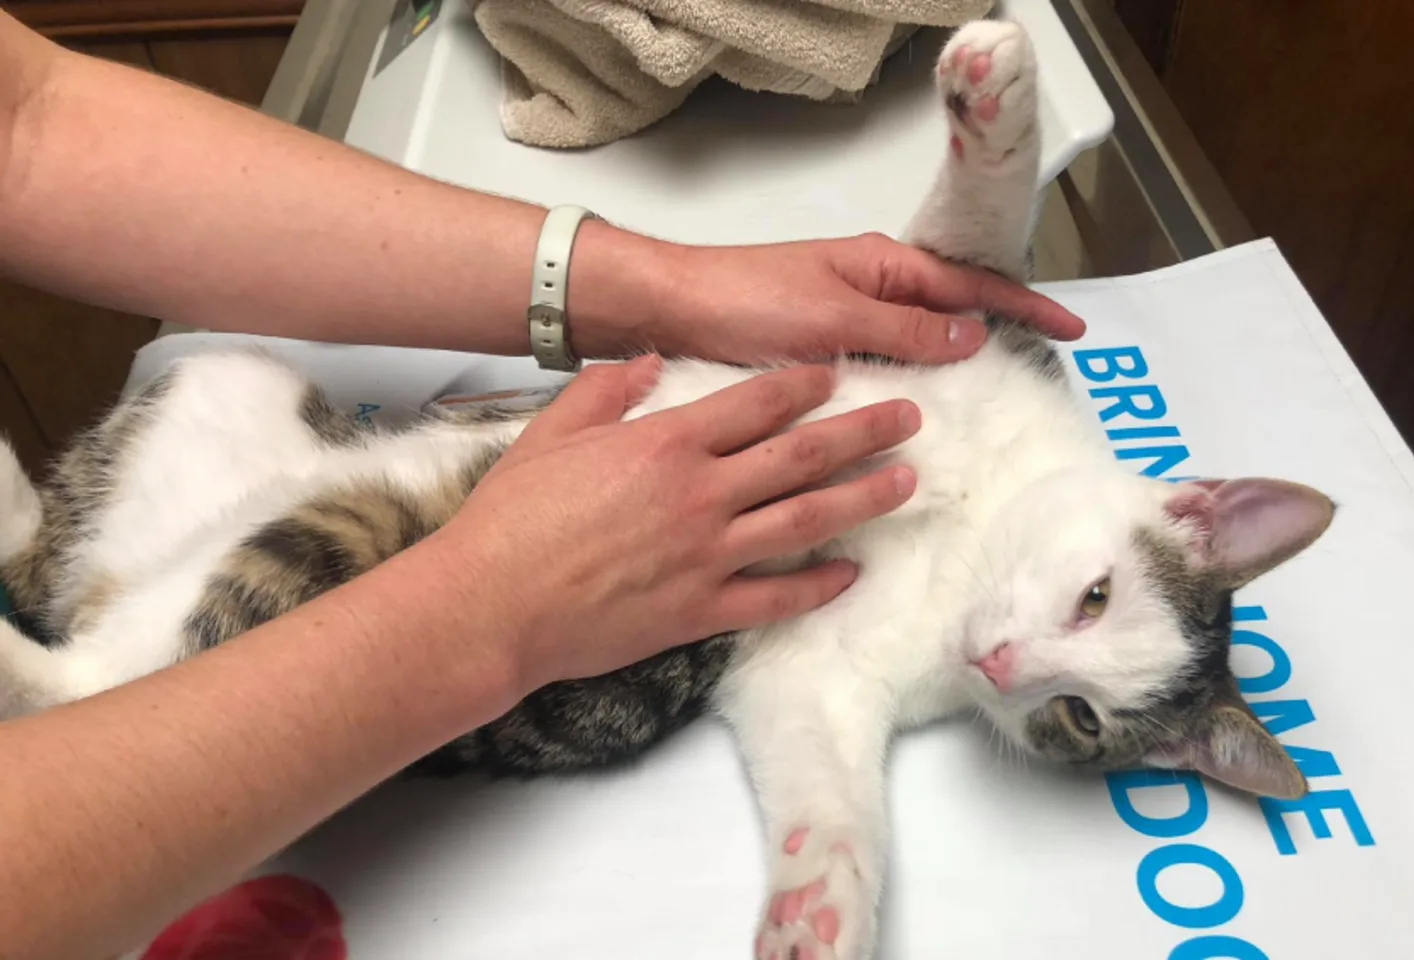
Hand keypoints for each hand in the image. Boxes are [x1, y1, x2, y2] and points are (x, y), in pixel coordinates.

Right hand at [435, 356, 920, 688]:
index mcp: (666, 444)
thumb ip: (606, 391)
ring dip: (863, 500)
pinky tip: (851, 573)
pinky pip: (776, 597)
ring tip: (907, 483)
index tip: (838, 376)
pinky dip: (818, 585)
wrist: (491, 605)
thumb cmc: (511, 519)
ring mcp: (708, 556)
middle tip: (909, 419)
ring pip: (806, 520)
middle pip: (801, 456)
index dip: (804, 387)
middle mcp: (701, 495)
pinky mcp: (702, 611)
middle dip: (863, 433)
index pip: (756, 404)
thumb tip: (647, 361)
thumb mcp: (551, 434)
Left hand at [646, 232, 1083, 363]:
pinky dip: (910, 383)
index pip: (972, 284)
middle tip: (1040, 367)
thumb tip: (974, 335)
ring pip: (918, 343)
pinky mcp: (820, 349)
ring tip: (993, 401)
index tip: (1071, 330)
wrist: (667, 310)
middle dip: (999, 332)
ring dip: (954, 364)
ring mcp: (846, 318)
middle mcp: (870, 288)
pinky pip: (883, 364)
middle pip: (952, 311)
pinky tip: (920, 414)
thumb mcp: (836, 318)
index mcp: (882, 266)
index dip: (1024, 307)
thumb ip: (907, 330)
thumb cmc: (746, 303)